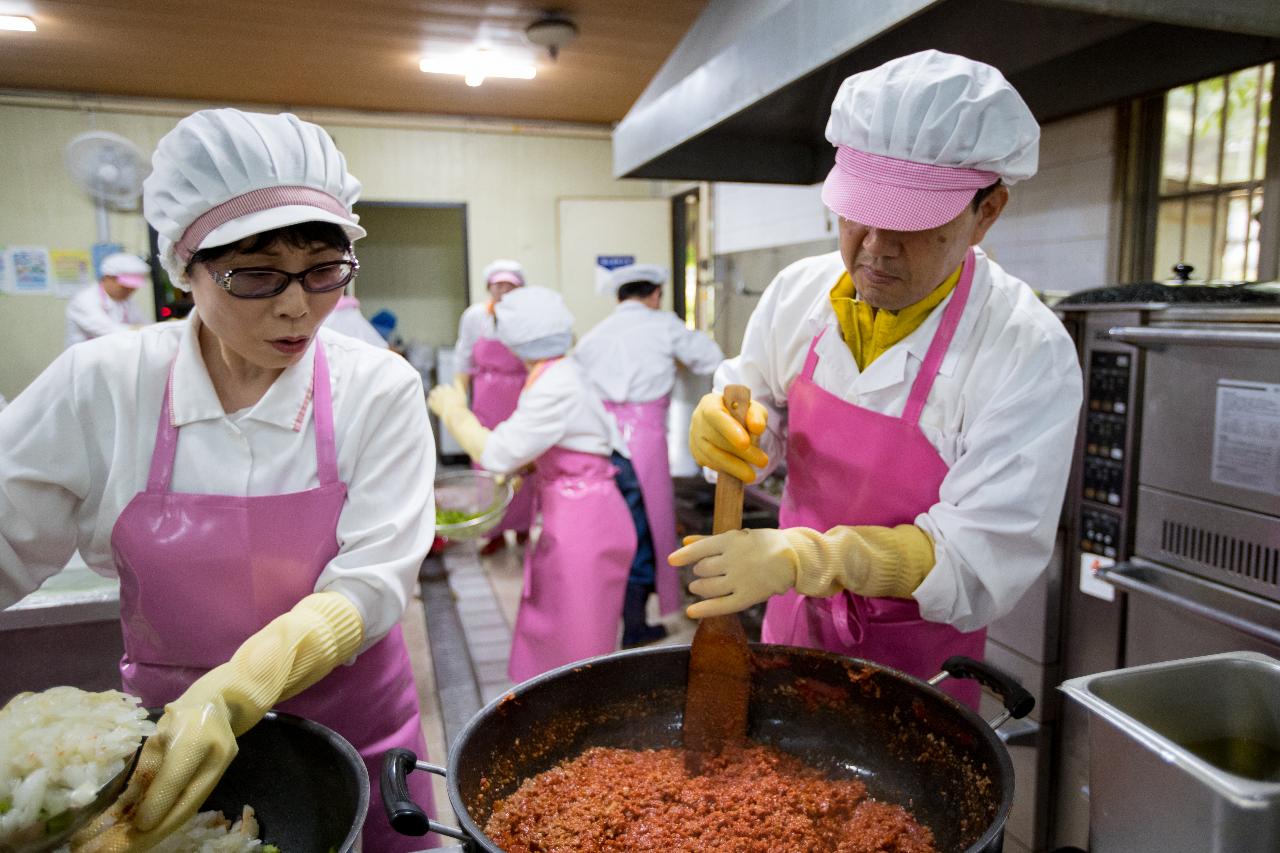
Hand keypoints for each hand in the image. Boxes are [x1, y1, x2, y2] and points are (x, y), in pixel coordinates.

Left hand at [73, 593, 362, 851]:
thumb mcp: (159, 730)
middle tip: (138, 842)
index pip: (175, 777)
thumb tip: (134, 799)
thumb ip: (149, 762)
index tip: (137, 825)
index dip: (156, 804)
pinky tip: (163, 825)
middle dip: (163, 824)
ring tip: (147, 840)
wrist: (222, 697)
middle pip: (190, 797)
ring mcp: (225, 759)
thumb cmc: (181, 711)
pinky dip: (180, 813)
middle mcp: (216, 749)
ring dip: (171, 824)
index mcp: (195, 733)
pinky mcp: (226, 767)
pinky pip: (200, 796)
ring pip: (196, 801)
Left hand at [428, 384, 465, 417]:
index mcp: (448, 389)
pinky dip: (430, 401)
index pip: (445, 386)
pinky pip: (429, 401)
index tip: (448, 395)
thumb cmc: (460, 405)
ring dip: (434, 395)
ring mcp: (436, 398)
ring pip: (432, 393)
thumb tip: (456, 377)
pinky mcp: (433, 405)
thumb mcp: (461, 393)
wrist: (455, 415)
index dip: (447, 390)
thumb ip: (458, 384)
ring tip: (437, 399)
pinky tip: (433, 404)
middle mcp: (440, 392)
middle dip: (440, 391)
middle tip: (442, 397)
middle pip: (438, 388)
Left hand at [669, 529, 796, 618]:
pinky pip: (720, 605)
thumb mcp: (737, 536)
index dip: (684, 555)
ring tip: (700, 586)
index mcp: (731, 540)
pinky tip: (691, 611)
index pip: (700, 549)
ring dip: (700, 587)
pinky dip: (703, 609)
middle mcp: (733, 559)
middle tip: (707, 571)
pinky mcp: (748, 597)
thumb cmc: (763, 544)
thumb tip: (685, 541)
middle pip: (703, 569)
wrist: (794, 557)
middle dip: (701, 571)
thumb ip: (709, 540)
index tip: (671, 561)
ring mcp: (740, 579)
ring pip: (707, 586)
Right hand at [689, 392, 768, 481]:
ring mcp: (694, 437)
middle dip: (740, 453)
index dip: (729, 429)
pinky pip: (709, 463)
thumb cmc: (742, 413)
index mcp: (710, 403)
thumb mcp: (753, 409)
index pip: (715, 415)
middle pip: (715, 438)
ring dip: (734, 466)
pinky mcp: (696, 452)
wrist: (729, 421)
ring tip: (752, 474)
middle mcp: (698, 419)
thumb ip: (756, 415)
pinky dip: (725, 469)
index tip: (746, 443)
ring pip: (711, 454)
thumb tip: (757, 428)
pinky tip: (740, 471)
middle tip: (762, 462)